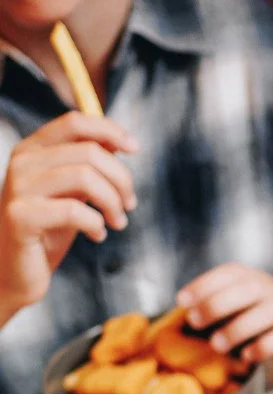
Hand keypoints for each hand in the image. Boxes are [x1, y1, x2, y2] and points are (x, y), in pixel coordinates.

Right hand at [0, 112, 137, 319]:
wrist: (15, 270)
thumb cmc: (48, 230)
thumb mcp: (72, 191)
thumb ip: (89, 166)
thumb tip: (119, 142)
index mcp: (34, 149)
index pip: (75, 122)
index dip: (110, 130)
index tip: (135, 148)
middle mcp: (23, 162)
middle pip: (88, 152)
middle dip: (121, 179)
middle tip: (129, 204)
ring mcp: (19, 188)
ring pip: (84, 177)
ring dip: (113, 203)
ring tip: (117, 222)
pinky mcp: (21, 217)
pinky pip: (73, 211)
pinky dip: (96, 224)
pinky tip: (97, 235)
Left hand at [178, 264, 272, 373]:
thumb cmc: (264, 324)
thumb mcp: (242, 309)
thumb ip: (219, 309)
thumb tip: (186, 317)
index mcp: (253, 279)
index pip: (230, 273)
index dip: (204, 284)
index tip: (181, 301)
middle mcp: (272, 290)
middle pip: (247, 289)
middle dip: (217, 304)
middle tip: (195, 322)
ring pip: (266, 313)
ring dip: (237, 328)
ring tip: (217, 345)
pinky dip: (264, 346)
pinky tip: (248, 357)